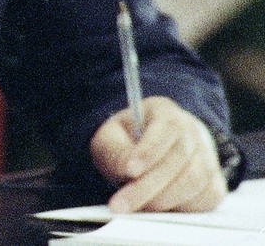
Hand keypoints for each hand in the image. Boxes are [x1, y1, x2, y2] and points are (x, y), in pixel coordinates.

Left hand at [90, 96, 225, 212]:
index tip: (129, 170)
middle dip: (148, 186)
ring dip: (163, 199)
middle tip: (122, 205)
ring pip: (194, 181)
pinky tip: (159, 210)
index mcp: (165, 112)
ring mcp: (208, 157)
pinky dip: (183, 208)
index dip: (149, 151)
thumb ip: (115, 151)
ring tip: (136, 209)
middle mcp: (193, 132)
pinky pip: (206, 198)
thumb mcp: (109, 139)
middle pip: (179, 159)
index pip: (165, 128)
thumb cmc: (125, 143)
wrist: (145, 153)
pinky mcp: (214, 183)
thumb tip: (128, 171)